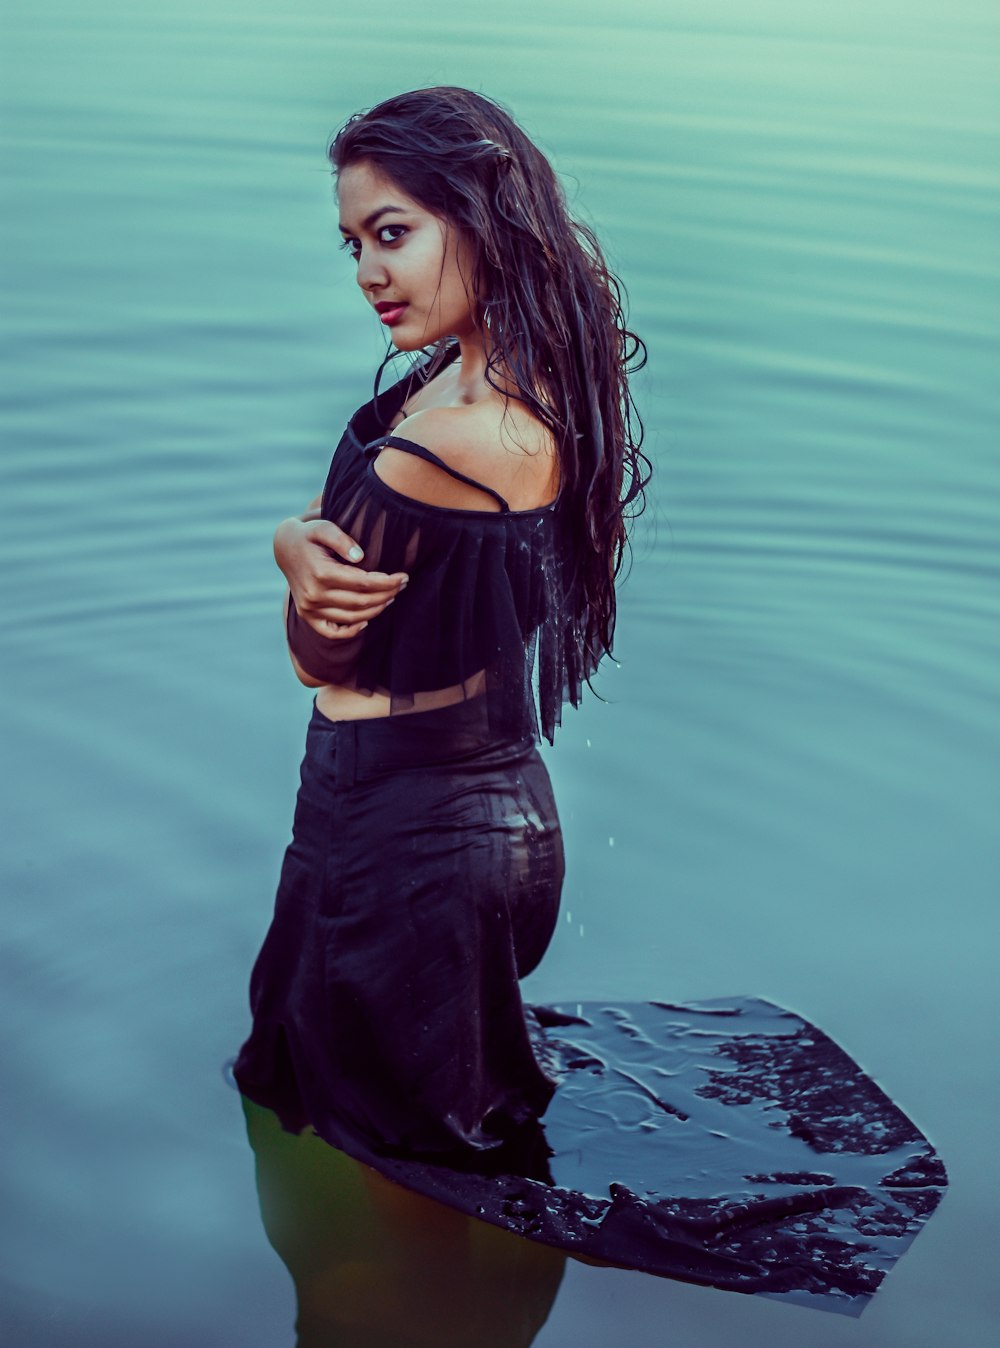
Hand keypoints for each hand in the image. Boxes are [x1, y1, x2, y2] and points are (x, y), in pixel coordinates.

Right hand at [274, 515, 407, 638]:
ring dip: (376, 609)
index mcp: (320, 573)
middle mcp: (314, 595)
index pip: (363, 583)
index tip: (403, 576)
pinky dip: (351, 631)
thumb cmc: (309, 535)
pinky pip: (332, 632)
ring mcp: (310, 608)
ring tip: (392, 597)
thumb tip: (360, 557)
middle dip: (387, 594)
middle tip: (403, 585)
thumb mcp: (323, 527)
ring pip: (352, 617)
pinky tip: (367, 620)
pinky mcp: (308, 616)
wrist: (284, 548)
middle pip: (361, 601)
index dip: (387, 582)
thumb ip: (341, 539)